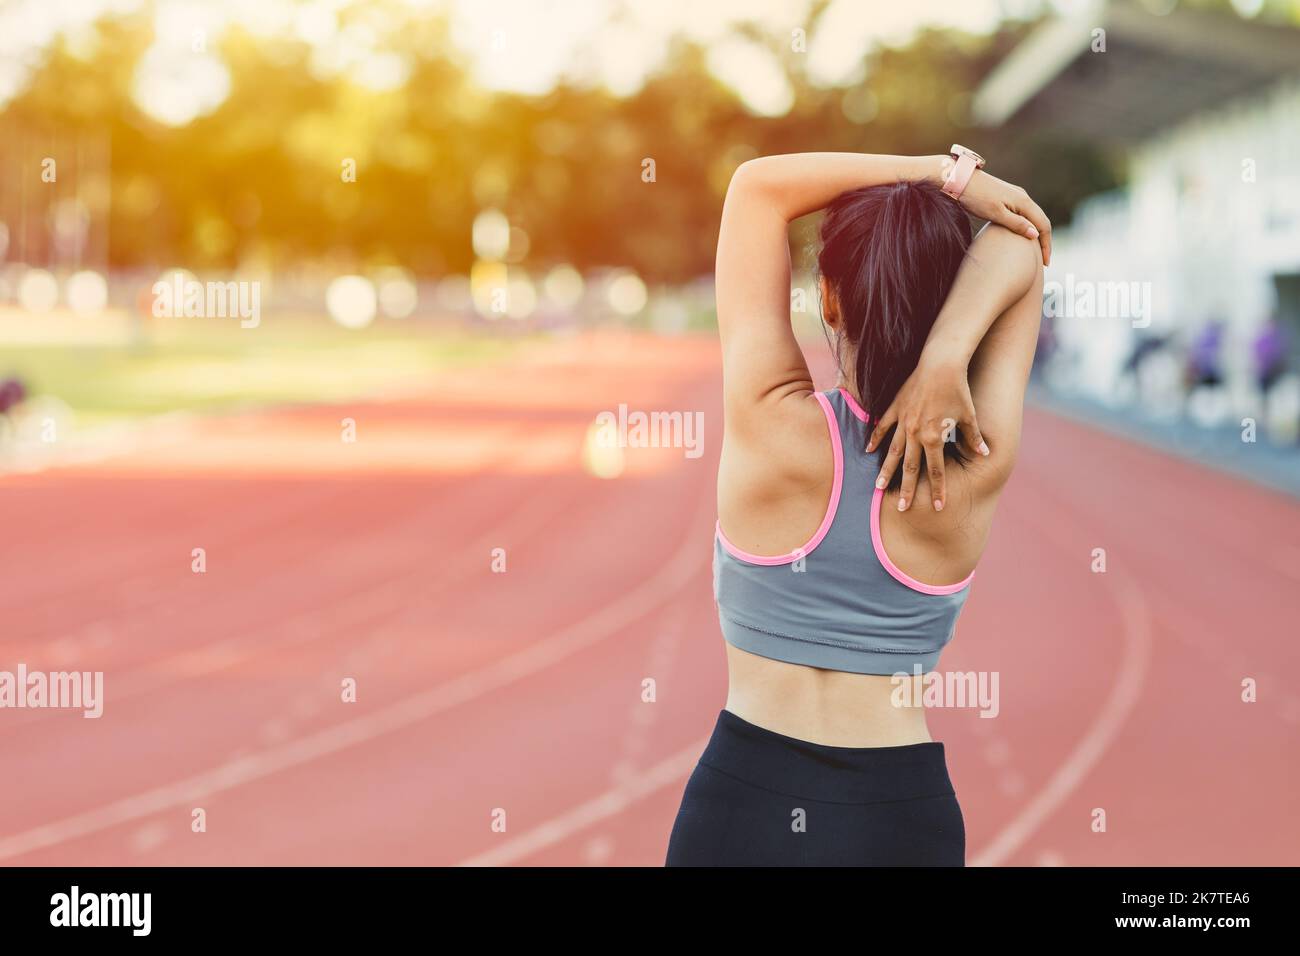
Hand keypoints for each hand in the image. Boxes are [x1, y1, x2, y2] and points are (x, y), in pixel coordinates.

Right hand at [866, 355, 989, 511]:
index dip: (937, 490)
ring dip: (886, 471)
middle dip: (906, 490)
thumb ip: (973, 438)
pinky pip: (882, 427)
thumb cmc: (958, 390)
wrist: (941, 364)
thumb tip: (985, 453)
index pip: (935, 471)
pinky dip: (875, 439)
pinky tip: (868, 451)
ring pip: (892, 452)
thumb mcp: (969, 416)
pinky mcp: (895, 408)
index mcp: (934, 439)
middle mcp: (916, 434)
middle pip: (910, 468)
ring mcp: (903, 422)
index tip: (938, 506)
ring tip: (879, 487)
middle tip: (902, 508)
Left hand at [943, 161, 1051, 265]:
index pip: (1044, 225)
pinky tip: (1022, 238)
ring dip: (1036, 235)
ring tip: (1035, 253)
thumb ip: (1016, 224)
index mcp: (1023, 201)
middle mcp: (1023, 196)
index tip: (1045, 263)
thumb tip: (1035, 235)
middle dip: (1045, 242)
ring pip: (1033, 218)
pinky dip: (1027, 227)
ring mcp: (1015, 196)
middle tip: (1043, 262)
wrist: (959, 179)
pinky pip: (1023, 214)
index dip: (1047, 245)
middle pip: (1041, 221)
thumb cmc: (976, 197)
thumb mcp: (996, 213)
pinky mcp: (1006, 197)